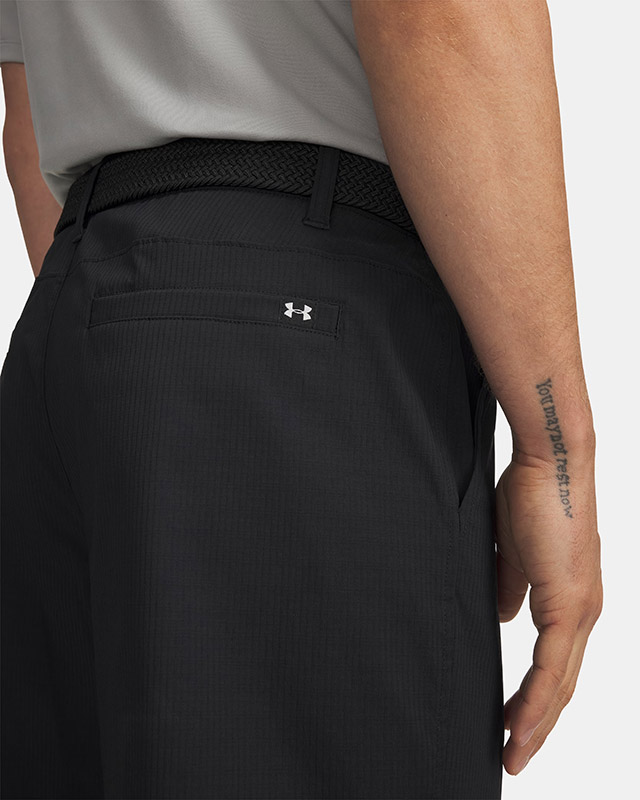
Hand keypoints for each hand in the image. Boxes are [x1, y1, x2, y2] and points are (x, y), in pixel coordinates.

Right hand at [494, 445, 602, 774]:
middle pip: (563, 685)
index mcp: (571, 601)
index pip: (556, 665)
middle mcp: (584, 612)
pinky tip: (520, 722)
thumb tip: (503, 614)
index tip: (513, 725)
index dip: (537, 700)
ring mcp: (581, 610)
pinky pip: (552, 664)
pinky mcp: (570, 602)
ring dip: (536, 722)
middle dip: (538, 724)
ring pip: (560, 683)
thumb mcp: (515, 554)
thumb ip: (511, 589)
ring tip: (513, 750)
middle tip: (513, 755)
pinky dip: (536, 698)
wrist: (550, 464)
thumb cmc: (531, 498)